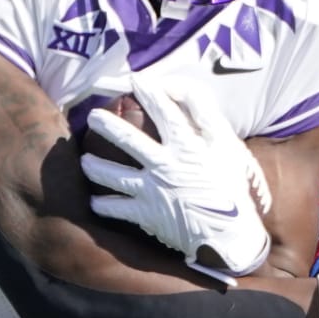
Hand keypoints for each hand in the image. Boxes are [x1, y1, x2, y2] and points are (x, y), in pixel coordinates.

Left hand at [83, 78, 274, 278]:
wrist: (231, 235)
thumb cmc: (233, 190)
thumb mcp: (230, 149)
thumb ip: (208, 119)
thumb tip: (187, 93)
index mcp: (188, 146)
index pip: (165, 110)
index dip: (149, 92)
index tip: (136, 81)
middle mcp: (165, 164)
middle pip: (128, 139)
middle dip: (107, 125)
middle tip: (94, 117)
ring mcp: (152, 190)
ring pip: (112, 174)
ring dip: (95, 166)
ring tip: (85, 162)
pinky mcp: (146, 214)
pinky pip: (116, 208)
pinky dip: (103, 205)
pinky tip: (95, 202)